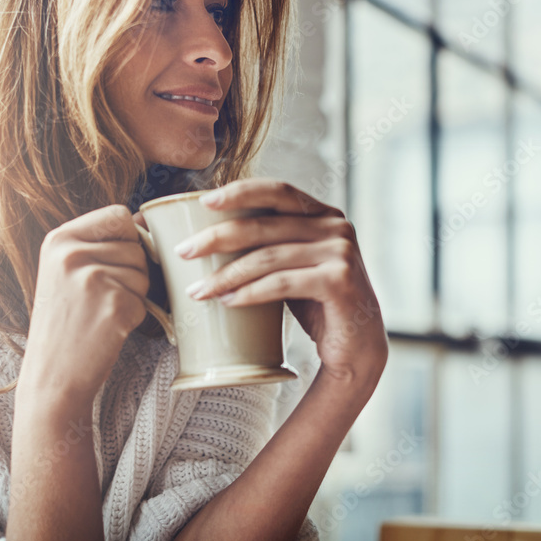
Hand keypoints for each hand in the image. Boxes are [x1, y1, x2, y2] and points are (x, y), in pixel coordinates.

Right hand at [21, 205, 150, 407]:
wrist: (52, 376)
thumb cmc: (65, 323)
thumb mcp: (65, 271)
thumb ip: (98, 243)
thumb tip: (145, 221)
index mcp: (59, 239)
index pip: (118, 214)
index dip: (127, 239)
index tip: (111, 264)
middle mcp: (71, 254)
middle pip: (136, 246)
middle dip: (132, 272)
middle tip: (101, 298)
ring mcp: (92, 279)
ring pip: (144, 273)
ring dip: (133, 295)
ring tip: (101, 313)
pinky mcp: (113, 305)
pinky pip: (144, 301)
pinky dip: (133, 317)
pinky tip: (107, 328)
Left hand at [175, 178, 387, 388]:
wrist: (357, 349)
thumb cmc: (318, 304)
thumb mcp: (295, 264)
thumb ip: (271, 243)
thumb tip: (210, 233)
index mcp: (324, 213)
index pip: (278, 191)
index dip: (239, 192)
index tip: (203, 202)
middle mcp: (336, 226)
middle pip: (264, 224)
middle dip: (217, 237)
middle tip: (183, 252)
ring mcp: (341, 253)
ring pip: (267, 257)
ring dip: (225, 274)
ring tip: (197, 290)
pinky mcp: (339, 282)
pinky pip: (281, 283)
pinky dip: (249, 293)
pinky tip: (227, 302)